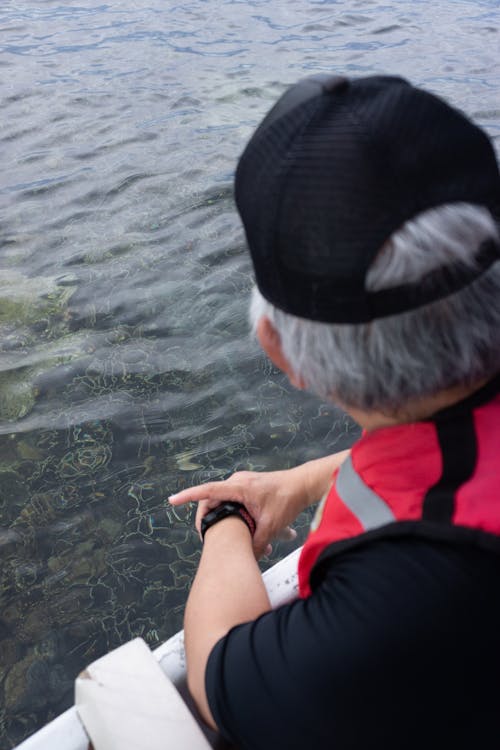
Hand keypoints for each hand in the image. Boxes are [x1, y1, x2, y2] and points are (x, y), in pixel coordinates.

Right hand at [169, 450, 349, 557]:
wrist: (302, 485)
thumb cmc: (287, 501)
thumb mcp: (272, 525)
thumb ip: (256, 543)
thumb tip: (246, 559)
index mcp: (240, 487)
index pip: (208, 491)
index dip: (188, 496)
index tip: (172, 501)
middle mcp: (237, 481)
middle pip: (212, 500)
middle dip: (208, 519)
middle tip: (205, 536)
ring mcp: (241, 483)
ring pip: (222, 501)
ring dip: (222, 517)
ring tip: (222, 535)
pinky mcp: (246, 487)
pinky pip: (231, 500)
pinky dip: (231, 514)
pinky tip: (239, 528)